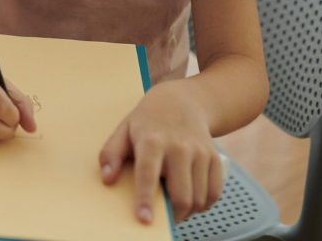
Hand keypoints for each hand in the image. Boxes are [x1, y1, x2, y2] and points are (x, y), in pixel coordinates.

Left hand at [99, 82, 222, 224]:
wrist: (181, 102)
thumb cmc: (148, 120)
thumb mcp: (123, 130)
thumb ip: (111, 153)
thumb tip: (107, 179)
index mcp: (152, 140)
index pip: (148, 174)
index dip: (145, 199)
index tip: (144, 219)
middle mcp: (179, 147)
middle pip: (181, 194)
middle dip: (172, 215)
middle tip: (161, 220)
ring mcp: (199, 153)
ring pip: (199, 197)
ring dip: (187, 212)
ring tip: (174, 209)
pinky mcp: (214, 158)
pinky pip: (214, 192)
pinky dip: (203, 204)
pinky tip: (192, 201)